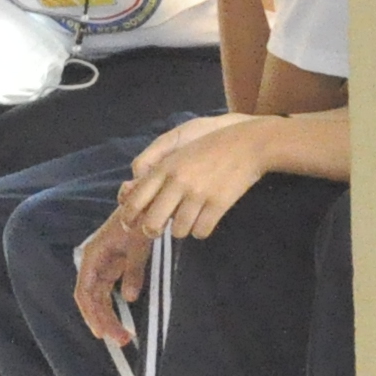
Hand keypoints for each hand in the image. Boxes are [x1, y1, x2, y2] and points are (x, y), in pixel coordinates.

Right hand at [74, 215, 155, 347]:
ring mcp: (103, 268)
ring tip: (124, 338)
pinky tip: (123, 324)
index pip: (85, 291)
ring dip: (109, 318)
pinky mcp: (113, 269)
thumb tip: (129, 298)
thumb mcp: (138, 245)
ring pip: (99, 299)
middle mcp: (94, 265)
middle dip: (103, 321)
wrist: (144, 206)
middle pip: (91, 299)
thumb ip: (132, 271)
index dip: (91, 313)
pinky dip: (113, 310)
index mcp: (93, 257)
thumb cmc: (137, 222)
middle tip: (122, 341)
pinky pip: (108, 294)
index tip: (101, 332)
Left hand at [109, 113, 274, 243]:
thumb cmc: (209, 148)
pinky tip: (203, 223)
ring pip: (178, 230)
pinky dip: (200, 231)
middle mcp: (177, 182)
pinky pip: (201, 231)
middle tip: (157, 231)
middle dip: (152, 231)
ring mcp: (198, 193)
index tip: (130, 225)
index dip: (128, 216)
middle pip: (153, 221)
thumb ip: (158, 173)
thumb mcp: (177, 155)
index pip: (136, 199)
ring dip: (181, 230)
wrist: (246, 144)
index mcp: (164, 168)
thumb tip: (140, 197)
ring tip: (187, 222)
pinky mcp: (219, 203)